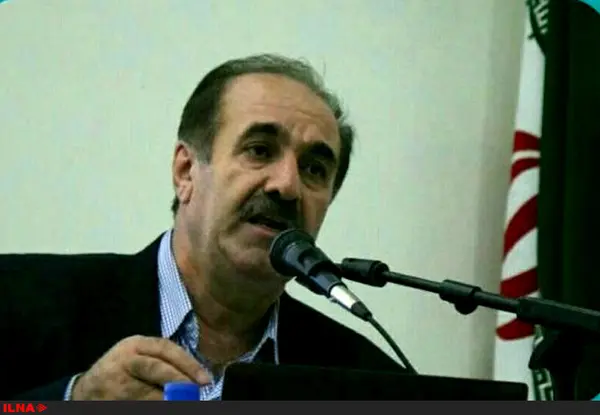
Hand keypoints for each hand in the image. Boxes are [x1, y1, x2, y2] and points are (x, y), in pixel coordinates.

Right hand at [71, 335, 209, 399]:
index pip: (166, 348)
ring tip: (181, 402)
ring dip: (167, 400)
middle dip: (179, 382)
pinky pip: (137, 405)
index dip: (188, 363)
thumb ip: (163, 361)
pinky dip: (153, 407)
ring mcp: (115, 381)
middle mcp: (125, 360)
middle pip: (156, 368)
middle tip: (195, 393)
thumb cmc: (122, 370)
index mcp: (135, 344)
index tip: (205, 380)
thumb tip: (197, 378)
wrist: (85, 390)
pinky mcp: (109, 400)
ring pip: (148, 392)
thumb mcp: (139, 356)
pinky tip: (162, 406)